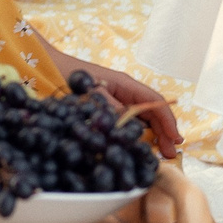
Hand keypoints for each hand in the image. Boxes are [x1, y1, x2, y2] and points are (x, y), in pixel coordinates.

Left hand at [45, 48, 184, 159]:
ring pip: (142, 118)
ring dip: (153, 134)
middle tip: (170, 154)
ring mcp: (116, 100)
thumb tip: (127, 127)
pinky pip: (127, 121)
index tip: (175, 139)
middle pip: (152, 112)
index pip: (154, 101)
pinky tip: (139, 146)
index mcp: (125, 84)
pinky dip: (136, 134)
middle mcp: (125, 91)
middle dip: (164, 131)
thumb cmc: (67, 75)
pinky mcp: (106, 109)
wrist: (47, 67)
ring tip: (160, 153)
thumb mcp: (90, 93)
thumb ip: (110, 108)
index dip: (167, 120)